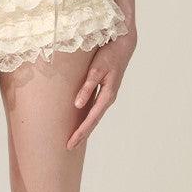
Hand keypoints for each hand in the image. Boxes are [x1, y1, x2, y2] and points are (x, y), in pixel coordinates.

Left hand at [66, 28, 135, 150]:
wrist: (123, 45)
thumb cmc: (109, 55)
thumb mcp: (96, 70)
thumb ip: (87, 87)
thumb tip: (77, 105)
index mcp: (107, 96)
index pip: (91, 119)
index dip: (80, 132)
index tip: (70, 143)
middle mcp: (108, 98)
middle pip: (93, 121)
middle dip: (81, 134)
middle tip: (68, 147)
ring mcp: (107, 95)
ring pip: (94, 116)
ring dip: (84, 128)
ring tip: (74, 139)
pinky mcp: (105, 91)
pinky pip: (95, 109)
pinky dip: (87, 118)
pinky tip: (81, 121)